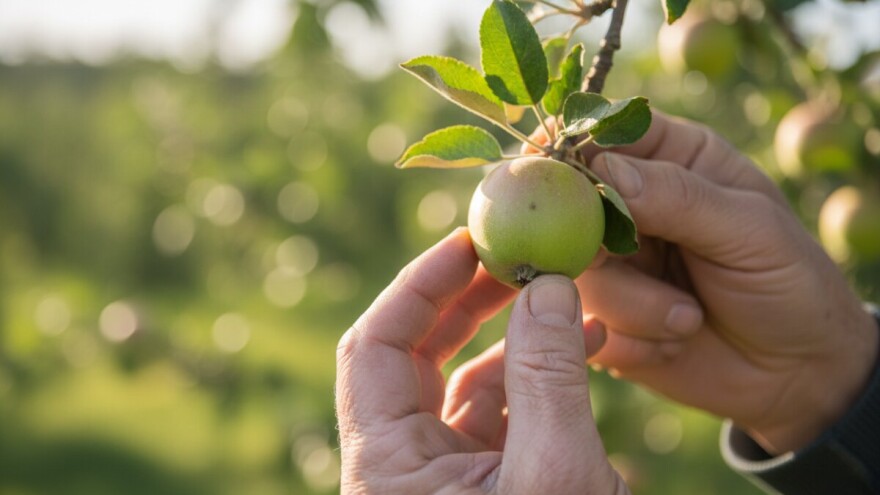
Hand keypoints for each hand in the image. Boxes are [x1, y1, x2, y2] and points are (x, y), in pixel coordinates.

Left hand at [335, 229, 627, 494]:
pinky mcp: (485, 484)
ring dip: (518, 335)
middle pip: (417, 354)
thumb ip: (547, 379)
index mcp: (385, 462)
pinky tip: (586, 343)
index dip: (419, 283)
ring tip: (568, 295)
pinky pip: (502, 413)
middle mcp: (403, 464)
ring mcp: (443, 474)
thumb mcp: (554, 472)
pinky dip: (540, 377)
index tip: (469, 240)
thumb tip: (547, 285)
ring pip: (465, 382)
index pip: (374, 346)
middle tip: (517, 253)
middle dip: (470, 297)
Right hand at [564, 112, 878, 453]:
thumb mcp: (750, 231)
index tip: (552, 170)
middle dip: (595, 245)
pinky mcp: (603, 318)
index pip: (603, 134)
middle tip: (624, 261)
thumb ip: (679, 196)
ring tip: (687, 318)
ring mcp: (613, 265)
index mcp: (670, 160)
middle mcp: (630, 207)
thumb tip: (604, 169)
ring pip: (574, 274)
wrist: (798, 373)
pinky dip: (627, 342)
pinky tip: (672, 344)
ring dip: (632, 306)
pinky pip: (580, 326)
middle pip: (568, 206)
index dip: (569, 146)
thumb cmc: (789, 283)